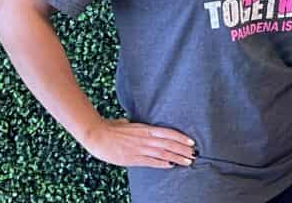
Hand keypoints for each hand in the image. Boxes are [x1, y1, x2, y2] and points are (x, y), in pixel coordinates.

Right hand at [81, 117, 195, 168]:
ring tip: (187, 162)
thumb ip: (135, 126)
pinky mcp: (133, 158)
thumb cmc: (111, 128)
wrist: (97, 135)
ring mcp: (140, 148)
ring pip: (163, 153)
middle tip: (194, 155)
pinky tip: (170, 166)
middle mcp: (146, 138)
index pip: (169, 133)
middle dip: (183, 150)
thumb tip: (132, 124)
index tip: (191, 142)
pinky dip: (162, 164)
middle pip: (169, 144)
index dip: (181, 137)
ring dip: (177, 158)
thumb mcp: (128, 123)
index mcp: (146, 128)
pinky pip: (151, 162)